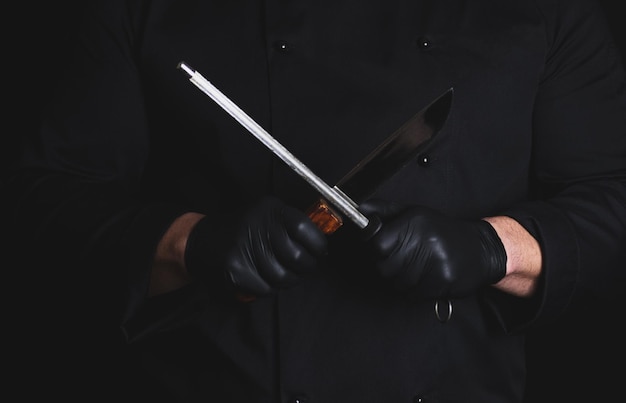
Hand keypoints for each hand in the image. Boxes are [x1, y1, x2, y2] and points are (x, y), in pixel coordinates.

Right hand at [185, 196, 327, 296]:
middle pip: (297, 258)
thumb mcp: (266, 215)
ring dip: (286, 280)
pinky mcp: (235, 269)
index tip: (319, 252)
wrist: (200, 240)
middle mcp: (258, 227)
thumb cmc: (241, 229)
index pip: (305, 228)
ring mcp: (245, 249)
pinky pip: (265, 289)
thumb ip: (292, 225)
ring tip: (278, 271)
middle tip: (302, 267)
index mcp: (270, 210)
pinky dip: (266, 287)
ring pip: (283, 278)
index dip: (318, 245)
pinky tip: (259, 276)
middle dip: (304, 268)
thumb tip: (321, 242)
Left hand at [360, 199, 506, 298]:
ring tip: (414, 267)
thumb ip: (385, 211)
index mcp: (416, 222)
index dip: (376, 249)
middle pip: (384, 266)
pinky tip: (423, 277)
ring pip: (396, 282)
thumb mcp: (414, 214)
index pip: (378, 243)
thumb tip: (360, 208)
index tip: (381, 248)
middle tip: (400, 259)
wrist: (479, 249)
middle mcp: (426, 240)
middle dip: (387, 266)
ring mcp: (435, 261)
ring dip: (400, 279)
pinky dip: (413, 289)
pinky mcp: (442, 280)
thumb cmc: (441, 232)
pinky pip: (412, 293)